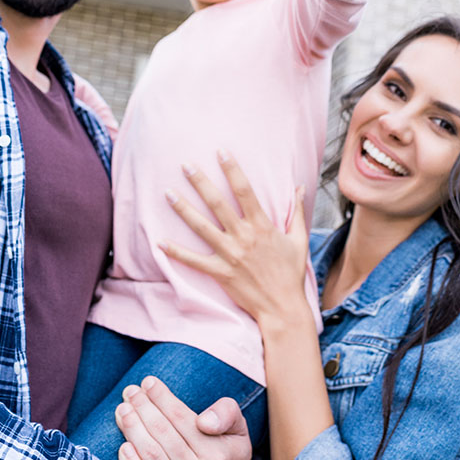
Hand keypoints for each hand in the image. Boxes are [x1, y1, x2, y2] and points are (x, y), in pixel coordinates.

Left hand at [116, 376, 251, 459]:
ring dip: (132, 429)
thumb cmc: (230, 455)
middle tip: (130, 391)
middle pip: (162, 433)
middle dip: (142, 408)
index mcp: (216, 453)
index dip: (162, 397)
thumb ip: (227, 414)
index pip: (181, 418)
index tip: (148, 382)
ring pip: (151, 454)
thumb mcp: (239, 430)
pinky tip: (123, 444)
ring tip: (122, 410)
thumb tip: (203, 420)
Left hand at [160, 152, 309, 326]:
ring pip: (201, 227)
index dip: (232, 169)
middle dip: (201, 182)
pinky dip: (176, 252)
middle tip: (185, 165)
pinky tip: (160, 242)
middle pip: (217, 204)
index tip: (221, 151)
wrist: (282, 307)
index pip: (244, 190)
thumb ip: (296, 212)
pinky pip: (194, 260)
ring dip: (183, 209)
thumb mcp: (298, 239)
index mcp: (262, 226)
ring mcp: (230, 255)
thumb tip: (299, 188)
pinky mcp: (220, 273)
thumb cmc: (291, 273)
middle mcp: (243, 237)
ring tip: (168, 193)